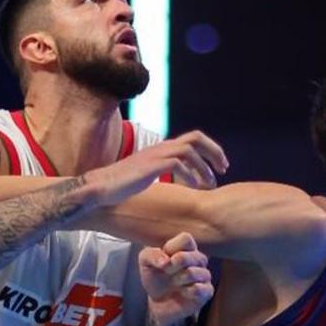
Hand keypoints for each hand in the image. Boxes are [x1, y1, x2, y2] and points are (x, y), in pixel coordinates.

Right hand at [88, 130, 228, 206]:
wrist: (101, 188)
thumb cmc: (122, 185)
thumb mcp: (148, 173)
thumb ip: (163, 170)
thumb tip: (179, 178)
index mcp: (162, 148)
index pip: (193, 138)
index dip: (211, 149)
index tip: (220, 165)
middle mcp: (160, 147)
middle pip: (196, 138)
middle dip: (214, 151)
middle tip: (224, 168)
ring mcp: (155, 155)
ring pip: (189, 151)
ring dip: (203, 167)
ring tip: (210, 183)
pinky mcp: (150, 167)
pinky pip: (177, 164)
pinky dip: (189, 175)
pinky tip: (193, 187)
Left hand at [139, 232, 213, 323]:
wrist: (159, 302)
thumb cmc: (155, 277)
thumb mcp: (145, 262)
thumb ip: (152, 254)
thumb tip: (166, 261)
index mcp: (185, 248)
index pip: (186, 239)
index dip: (172, 248)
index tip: (163, 259)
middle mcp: (198, 259)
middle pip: (191, 256)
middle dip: (173, 266)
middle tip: (166, 272)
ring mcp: (204, 275)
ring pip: (194, 273)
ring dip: (178, 279)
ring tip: (174, 283)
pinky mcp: (207, 291)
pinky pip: (200, 289)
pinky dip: (187, 291)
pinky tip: (183, 292)